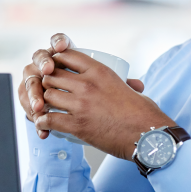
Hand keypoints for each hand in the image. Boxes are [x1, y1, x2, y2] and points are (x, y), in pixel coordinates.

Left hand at [17, 33, 145, 139]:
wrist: (147, 136)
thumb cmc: (144, 114)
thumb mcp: (132, 89)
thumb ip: (126, 84)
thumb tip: (133, 84)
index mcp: (101, 71)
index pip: (67, 55)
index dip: (56, 60)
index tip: (56, 67)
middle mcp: (87, 85)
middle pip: (52, 75)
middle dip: (48, 82)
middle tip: (50, 90)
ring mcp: (80, 105)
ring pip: (47, 96)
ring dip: (44, 102)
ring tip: (46, 107)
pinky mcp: (77, 125)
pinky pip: (48, 119)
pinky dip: (43, 122)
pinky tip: (44, 123)